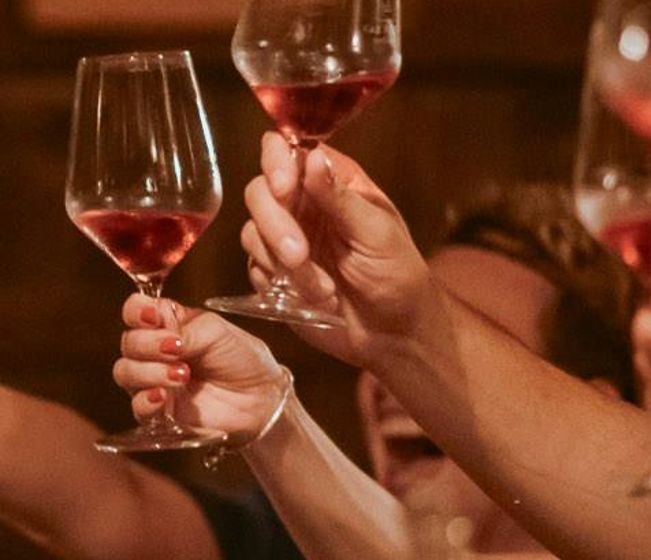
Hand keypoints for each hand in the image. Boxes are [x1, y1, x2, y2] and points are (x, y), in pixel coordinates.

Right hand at [110, 294, 289, 439]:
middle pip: (128, 343)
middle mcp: (155, 351)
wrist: (261, 397)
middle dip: (148, 344)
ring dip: (149, 372)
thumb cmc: (242, 357)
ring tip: (182, 375)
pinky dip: (146, 400)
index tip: (153, 318)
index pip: (135, 311)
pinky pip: (137, 406)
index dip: (136, 312)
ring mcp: (154, 381)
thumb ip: (185, 330)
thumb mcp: (216, 330)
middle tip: (177, 349)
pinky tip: (164, 397)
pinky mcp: (160, 412)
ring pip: (125, 373)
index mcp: (168, 324)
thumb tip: (163, 339)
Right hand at [238, 134, 452, 368]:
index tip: (285, 188)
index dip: (277, 162)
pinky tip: (314, 297)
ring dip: (282, 261)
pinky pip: (255, 267)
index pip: (289, 150)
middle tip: (299, 255)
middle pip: (260, 190)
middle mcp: (303, 204)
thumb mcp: (376, 232)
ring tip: (323, 288)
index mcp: (333, 182)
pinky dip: (279, 283)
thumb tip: (313, 156)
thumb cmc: (398, 275)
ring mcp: (285, 238)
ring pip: (253, 231)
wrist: (394, 335)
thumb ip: (339, 197)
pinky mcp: (273, 273)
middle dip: (276, 223)